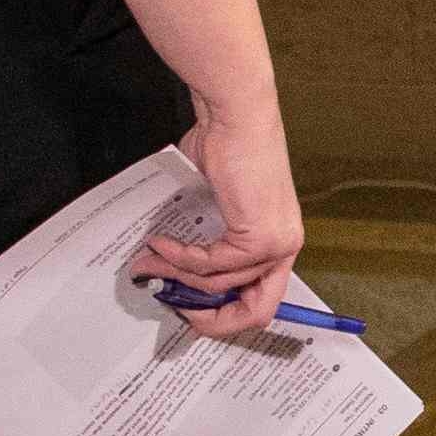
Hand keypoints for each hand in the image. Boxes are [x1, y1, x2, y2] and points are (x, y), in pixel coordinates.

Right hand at [140, 110, 305, 339]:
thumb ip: (203, 243)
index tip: (190, 310)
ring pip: (219, 284)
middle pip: (255, 311)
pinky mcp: (259, 236)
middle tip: (174, 308)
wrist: (236, 116)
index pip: (262, 301)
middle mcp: (285, 246)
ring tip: (151, 262)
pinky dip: (180, 258)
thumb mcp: (215, 208)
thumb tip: (169, 272)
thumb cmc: (226, 149)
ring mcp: (277, 243)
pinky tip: (161, 245)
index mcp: (279, 241)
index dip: (225, 316)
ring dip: (177, 276)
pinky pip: (210, 264)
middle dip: (209, 319)